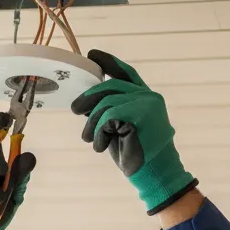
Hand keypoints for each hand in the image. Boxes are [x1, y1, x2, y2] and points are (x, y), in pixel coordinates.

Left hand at [70, 50, 197, 214]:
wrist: (155, 175)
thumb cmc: (136, 154)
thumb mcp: (118, 129)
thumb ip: (108, 112)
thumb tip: (83, 102)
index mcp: (145, 98)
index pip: (125, 73)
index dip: (108, 62)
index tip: (92, 55)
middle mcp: (149, 97)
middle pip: (110, 86)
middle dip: (89, 97)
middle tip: (75, 109)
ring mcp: (147, 104)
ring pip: (107, 103)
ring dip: (92, 124)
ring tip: (90, 139)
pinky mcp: (141, 115)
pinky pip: (108, 117)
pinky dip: (99, 132)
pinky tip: (101, 146)